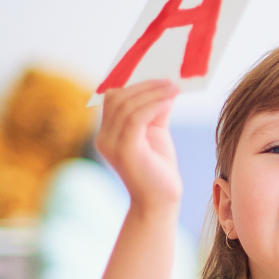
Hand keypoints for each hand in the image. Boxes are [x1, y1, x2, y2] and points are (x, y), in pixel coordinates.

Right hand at [95, 80, 182, 209]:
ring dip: (152, 93)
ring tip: (174, 89)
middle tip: (170, 82)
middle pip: (117, 98)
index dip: (134, 85)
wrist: (160, 201)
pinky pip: (136, 118)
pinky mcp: (125, 150)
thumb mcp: (156, 133)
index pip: (113, 99)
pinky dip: (153, 105)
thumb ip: (155, 111)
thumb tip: (165, 87)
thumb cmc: (159, 169)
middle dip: (144, 86)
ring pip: (126, 105)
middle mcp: (104, 138)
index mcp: (108, 133)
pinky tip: (169, 102)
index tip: (159, 77)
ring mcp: (112, 144)